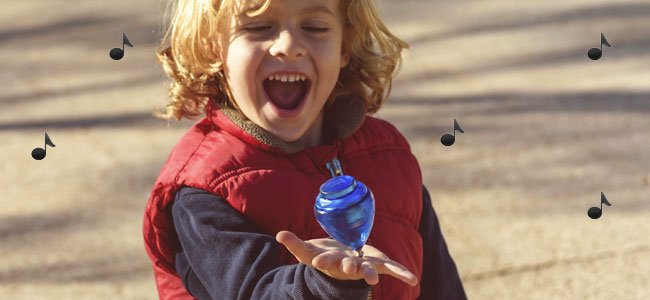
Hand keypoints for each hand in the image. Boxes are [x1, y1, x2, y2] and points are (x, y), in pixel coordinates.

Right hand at [276, 230, 417, 286]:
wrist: (342, 264)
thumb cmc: (324, 256)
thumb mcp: (308, 251)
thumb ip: (295, 243)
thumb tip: (279, 235)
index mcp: (331, 263)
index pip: (325, 262)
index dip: (322, 262)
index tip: (317, 262)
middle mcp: (348, 267)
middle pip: (348, 267)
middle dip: (349, 266)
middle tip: (349, 266)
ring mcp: (364, 267)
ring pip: (369, 270)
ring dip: (372, 274)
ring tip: (374, 280)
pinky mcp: (378, 263)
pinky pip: (392, 268)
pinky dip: (402, 273)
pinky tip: (413, 279)